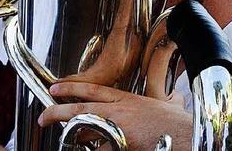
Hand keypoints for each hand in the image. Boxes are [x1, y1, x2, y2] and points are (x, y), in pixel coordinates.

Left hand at [38, 82, 191, 150]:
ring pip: (85, 130)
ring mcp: (118, 128)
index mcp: (127, 98)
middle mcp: (119, 110)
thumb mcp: (156, 106)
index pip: (92, 89)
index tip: (55, 87)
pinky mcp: (121, 144)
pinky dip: (93, 150)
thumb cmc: (176, 124)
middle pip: (80, 107)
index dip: (71, 87)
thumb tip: (137, 109)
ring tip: (63, 138)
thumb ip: (139, 107)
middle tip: (44, 116)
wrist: (187, 134)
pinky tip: (85, 150)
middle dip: (58, 111)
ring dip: (74, 135)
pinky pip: (100, 150)